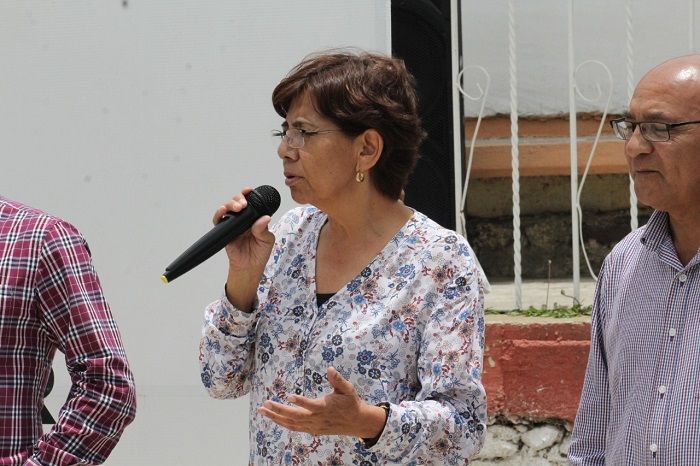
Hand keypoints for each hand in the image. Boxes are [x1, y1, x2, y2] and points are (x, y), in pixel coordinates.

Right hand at [213, 188, 274, 271]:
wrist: (250, 267)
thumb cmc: (259, 253)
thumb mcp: (267, 240)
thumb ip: (264, 229)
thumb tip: (265, 218)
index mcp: (254, 218)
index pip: (251, 202)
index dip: (249, 195)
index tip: (250, 190)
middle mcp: (243, 218)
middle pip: (237, 201)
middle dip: (239, 198)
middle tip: (244, 204)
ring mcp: (233, 223)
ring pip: (228, 207)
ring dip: (230, 204)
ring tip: (237, 207)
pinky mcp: (224, 230)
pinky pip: (219, 220)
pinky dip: (219, 214)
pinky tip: (223, 211)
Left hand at [257, 367, 386, 437]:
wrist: (357, 422)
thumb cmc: (351, 402)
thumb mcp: (348, 389)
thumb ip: (337, 380)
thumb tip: (330, 368)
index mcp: (325, 407)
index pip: (310, 405)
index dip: (300, 401)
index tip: (289, 396)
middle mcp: (317, 418)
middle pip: (295, 416)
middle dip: (279, 410)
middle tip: (265, 403)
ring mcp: (314, 426)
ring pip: (292, 424)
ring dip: (276, 418)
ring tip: (262, 410)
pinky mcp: (313, 430)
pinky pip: (295, 428)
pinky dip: (283, 424)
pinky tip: (274, 418)